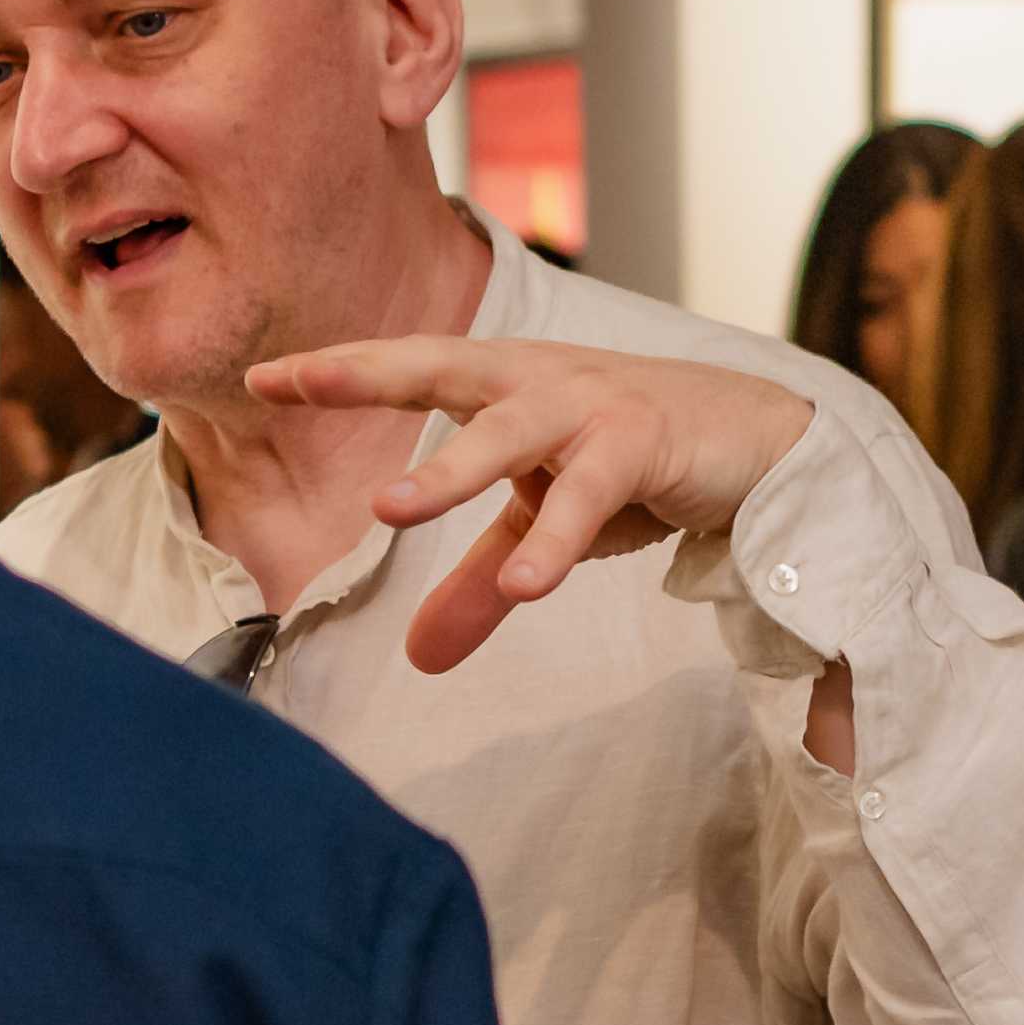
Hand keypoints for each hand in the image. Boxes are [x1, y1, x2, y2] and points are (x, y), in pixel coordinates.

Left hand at [246, 337, 818, 674]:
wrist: (760, 440)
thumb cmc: (636, 462)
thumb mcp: (545, 523)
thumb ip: (482, 583)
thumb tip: (421, 659)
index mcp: (503, 382)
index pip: (409, 366)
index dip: (339, 369)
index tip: (263, 377)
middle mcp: (536, 381)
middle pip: (439, 365)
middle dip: (365, 371)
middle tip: (292, 381)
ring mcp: (590, 406)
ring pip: (507, 432)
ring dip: (450, 470)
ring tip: (389, 510)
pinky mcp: (643, 444)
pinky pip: (589, 496)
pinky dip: (555, 541)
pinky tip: (526, 586)